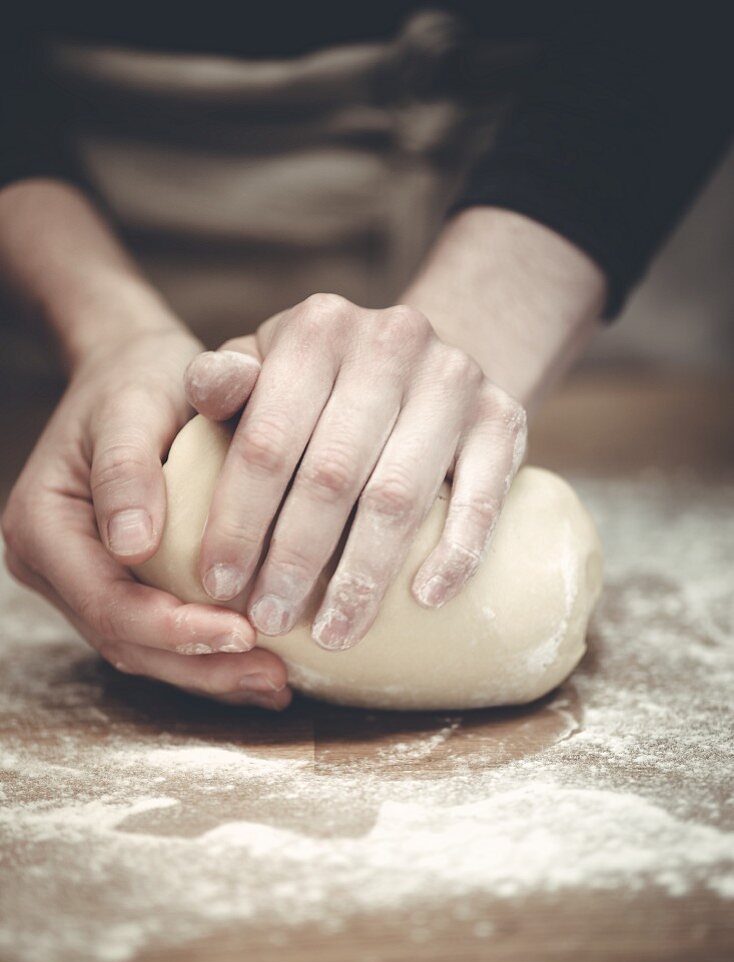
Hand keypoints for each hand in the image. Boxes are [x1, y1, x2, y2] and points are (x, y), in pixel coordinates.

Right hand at [2, 327, 290, 708]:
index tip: (242, 633)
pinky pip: (156, 633)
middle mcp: (52, 564)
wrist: (131, 368)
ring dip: (208, 672)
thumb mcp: (131, 406)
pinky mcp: (115, 584)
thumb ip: (126, 469)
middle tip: (273, 679)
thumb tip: (131, 545)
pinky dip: (205, 652)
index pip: (108, 603)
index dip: (174, 630)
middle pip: (124, 641)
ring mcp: (81, 581)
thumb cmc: (137, 379)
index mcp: (43, 525)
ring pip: (142, 649)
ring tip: (275, 683)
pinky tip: (257, 663)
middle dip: (201, 667)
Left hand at [184, 295, 527, 650]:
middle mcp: (390, 339)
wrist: (422, 362)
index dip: (239, 520)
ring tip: (335, 632)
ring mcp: (455, 378)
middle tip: (271, 619)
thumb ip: (225, 383)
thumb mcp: (265, 368)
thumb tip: (208, 389)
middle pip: (332, 473)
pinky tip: (424, 599)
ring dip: (364, 576)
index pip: (268, 439)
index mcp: (318, 327)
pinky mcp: (506, 417)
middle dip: (295, 558)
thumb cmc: (322, 384)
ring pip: (400, 495)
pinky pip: (483, 497)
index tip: (218, 586)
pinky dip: (455, 553)